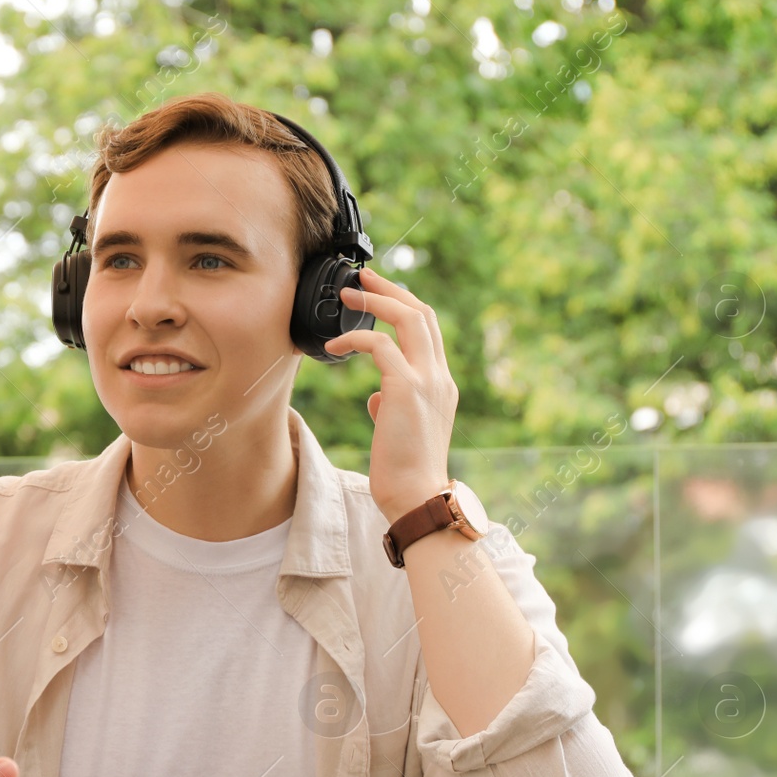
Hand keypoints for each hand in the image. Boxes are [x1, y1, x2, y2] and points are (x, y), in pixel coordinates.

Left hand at [322, 266, 457, 521]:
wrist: (417, 498)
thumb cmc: (406, 473)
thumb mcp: (402, 433)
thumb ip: (393, 407)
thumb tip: (377, 399)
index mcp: (441, 386)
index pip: (429, 332)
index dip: (405, 307)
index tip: (380, 295)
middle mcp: (440, 377)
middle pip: (423, 314)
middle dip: (392, 290)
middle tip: (364, 278)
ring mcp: (427, 381)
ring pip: (410, 318)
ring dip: (377, 301)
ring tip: (350, 295)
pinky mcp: (406, 389)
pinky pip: (380, 345)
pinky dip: (356, 338)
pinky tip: (335, 346)